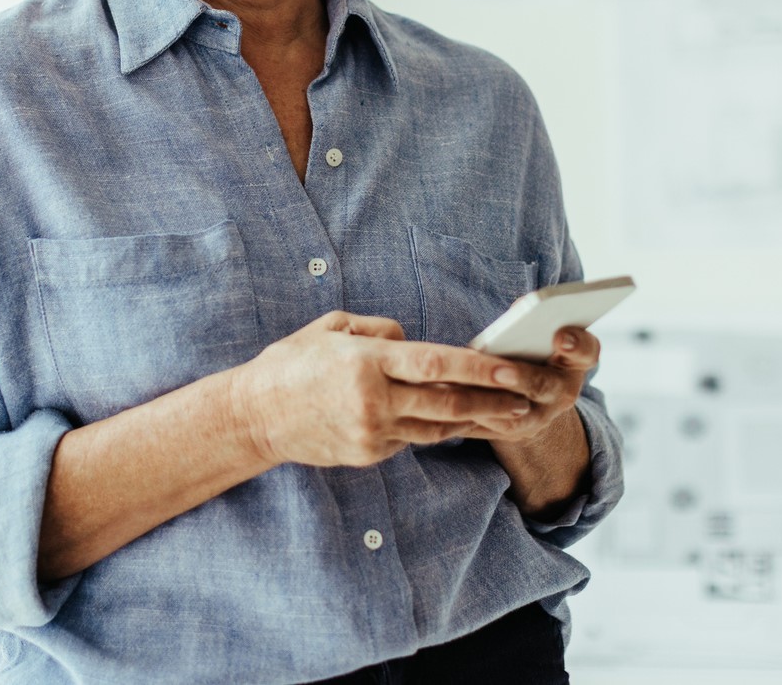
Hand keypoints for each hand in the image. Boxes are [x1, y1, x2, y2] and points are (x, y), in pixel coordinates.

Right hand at [228, 310, 536, 468]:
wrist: (255, 415)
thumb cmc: (292, 364)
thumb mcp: (332, 327)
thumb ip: (380, 331)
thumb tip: (413, 342)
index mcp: (365, 362)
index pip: (435, 363)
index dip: (479, 368)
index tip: (512, 369)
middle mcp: (372, 400)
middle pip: (447, 402)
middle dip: (492, 401)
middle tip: (526, 398)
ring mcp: (370, 432)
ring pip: (436, 427)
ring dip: (472, 419)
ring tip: (505, 411)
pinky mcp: (367, 454)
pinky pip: (410, 439)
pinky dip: (432, 428)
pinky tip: (454, 421)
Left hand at [447, 326, 599, 443]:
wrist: (532, 398)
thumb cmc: (531, 350)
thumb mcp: (540, 334)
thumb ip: (534, 321)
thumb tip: (518, 309)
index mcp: (573, 363)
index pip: (586, 351)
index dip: (576, 344)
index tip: (561, 335)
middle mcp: (561, 394)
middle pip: (544, 385)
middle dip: (522, 377)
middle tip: (504, 370)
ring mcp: (537, 418)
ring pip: (511, 415)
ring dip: (485, 402)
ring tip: (459, 386)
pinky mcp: (510, 432)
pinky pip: (485, 426)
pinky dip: (464, 415)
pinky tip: (441, 400)